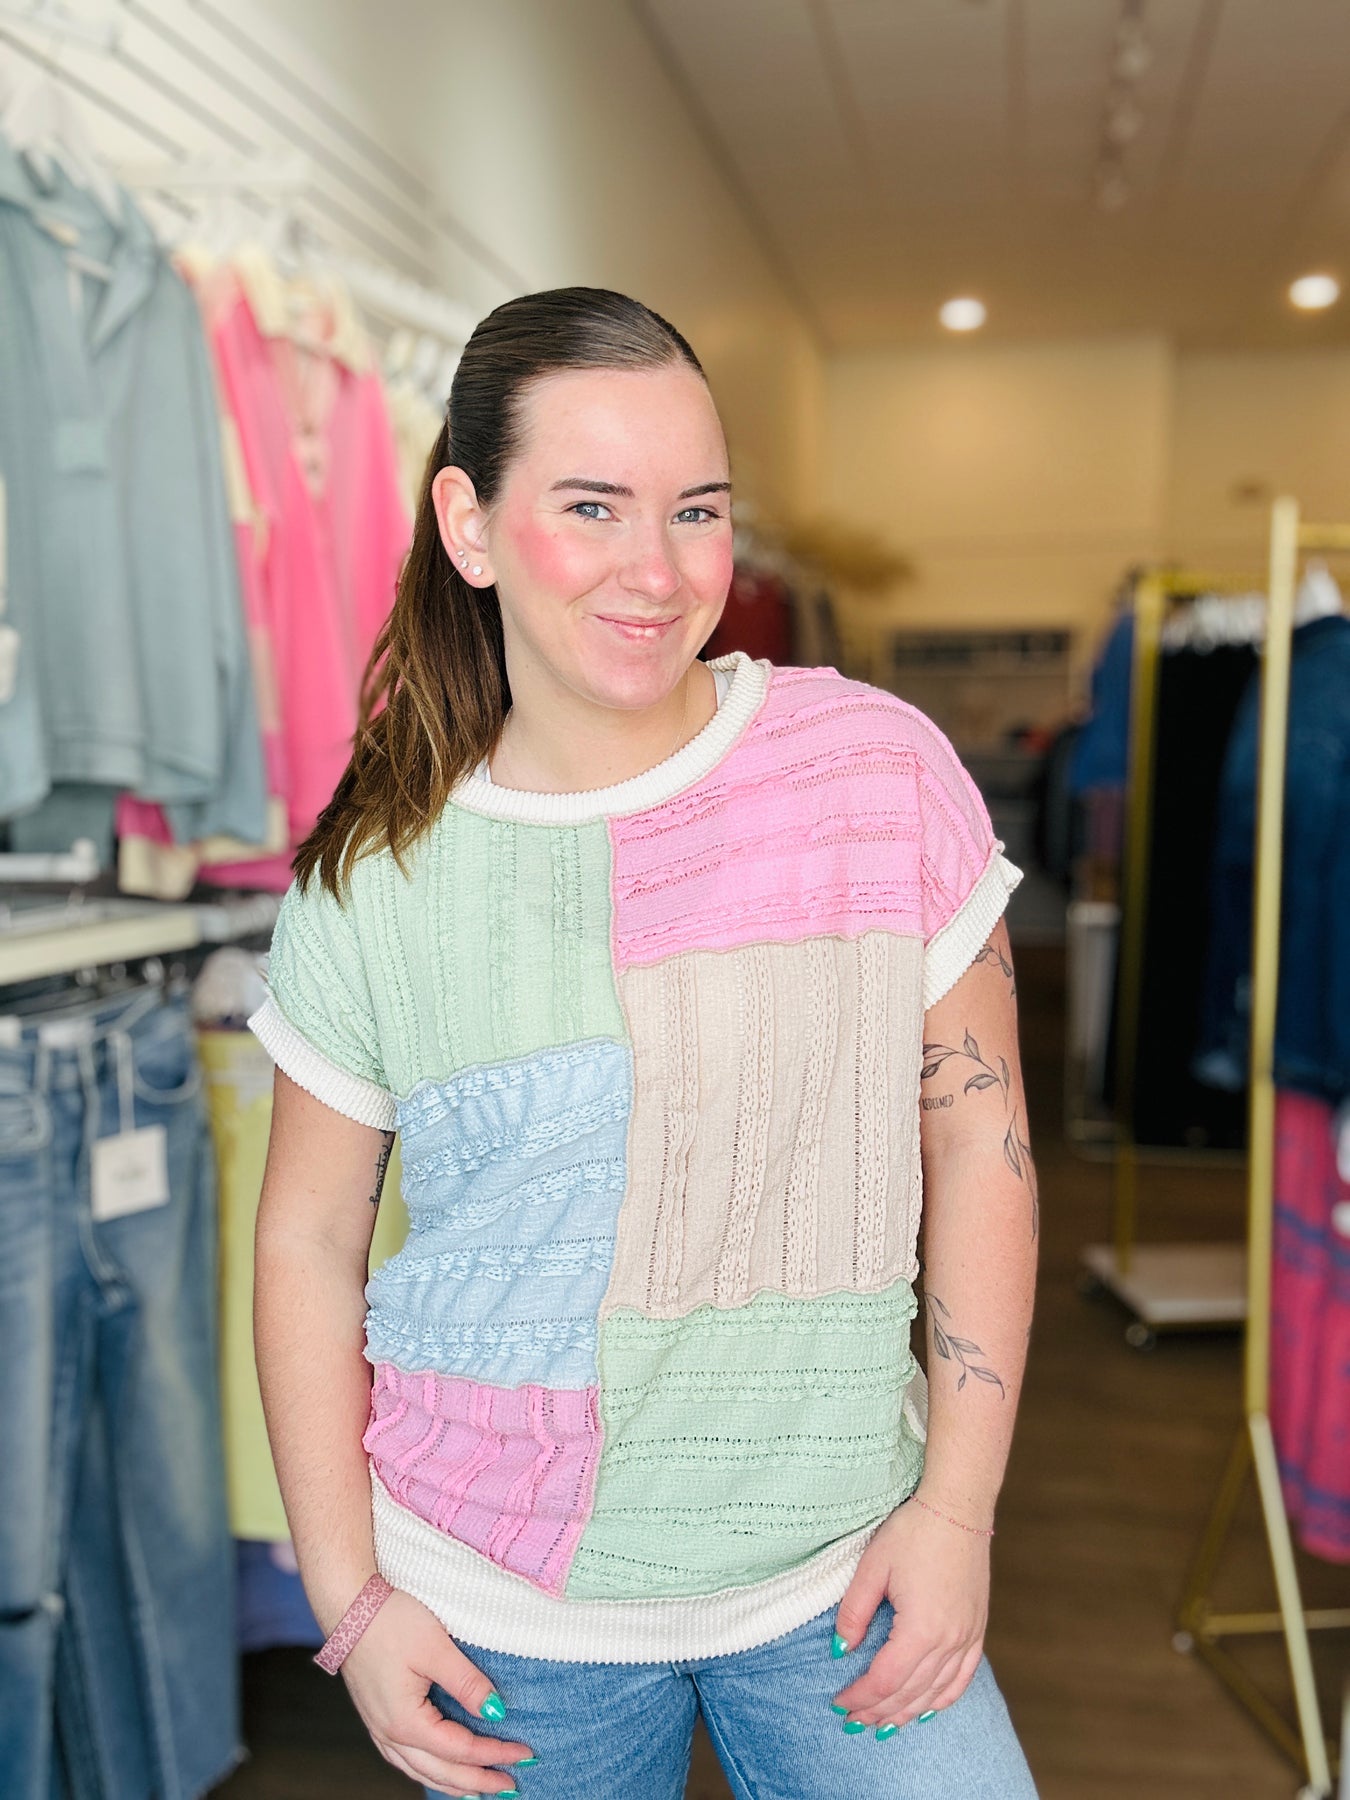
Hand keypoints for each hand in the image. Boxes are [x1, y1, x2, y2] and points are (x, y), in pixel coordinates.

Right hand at [339, 1587, 533, 1795]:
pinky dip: (430, 1771)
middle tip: (511, 1786)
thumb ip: (467, 1683)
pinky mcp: (376, 1716)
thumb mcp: (436, 1648)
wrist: (348, 1605)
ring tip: (479, 1790)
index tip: (525, 1754)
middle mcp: (390, 1734)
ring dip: (453, 1783)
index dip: (495, 1754)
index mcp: (406, 1722)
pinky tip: (439, 1770)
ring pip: (421, 1771)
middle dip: (478, 1781)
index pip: (461, 1750)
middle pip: (441, 1772)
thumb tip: (496, 1711)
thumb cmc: (390, 1622)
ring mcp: (380, 1728)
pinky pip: (406, 1759)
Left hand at [830, 1498, 989, 1730]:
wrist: (958, 1507)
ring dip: (908, 1712)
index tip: (838, 1703)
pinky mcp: (977, 1629)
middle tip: (853, 1721)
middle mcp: (949, 1640)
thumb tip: (840, 1650)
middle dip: (879, 1712)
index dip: (860, 1697)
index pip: (885, 1680)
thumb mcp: (873, 1566)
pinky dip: (943, 1699)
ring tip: (883, 1724)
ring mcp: (968, 1636)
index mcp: (922, 1629)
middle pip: (910, 1693)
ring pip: (936, 1692)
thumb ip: (854, 1612)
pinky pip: (963, 1678)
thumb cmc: (913, 1530)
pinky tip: (927, 1708)